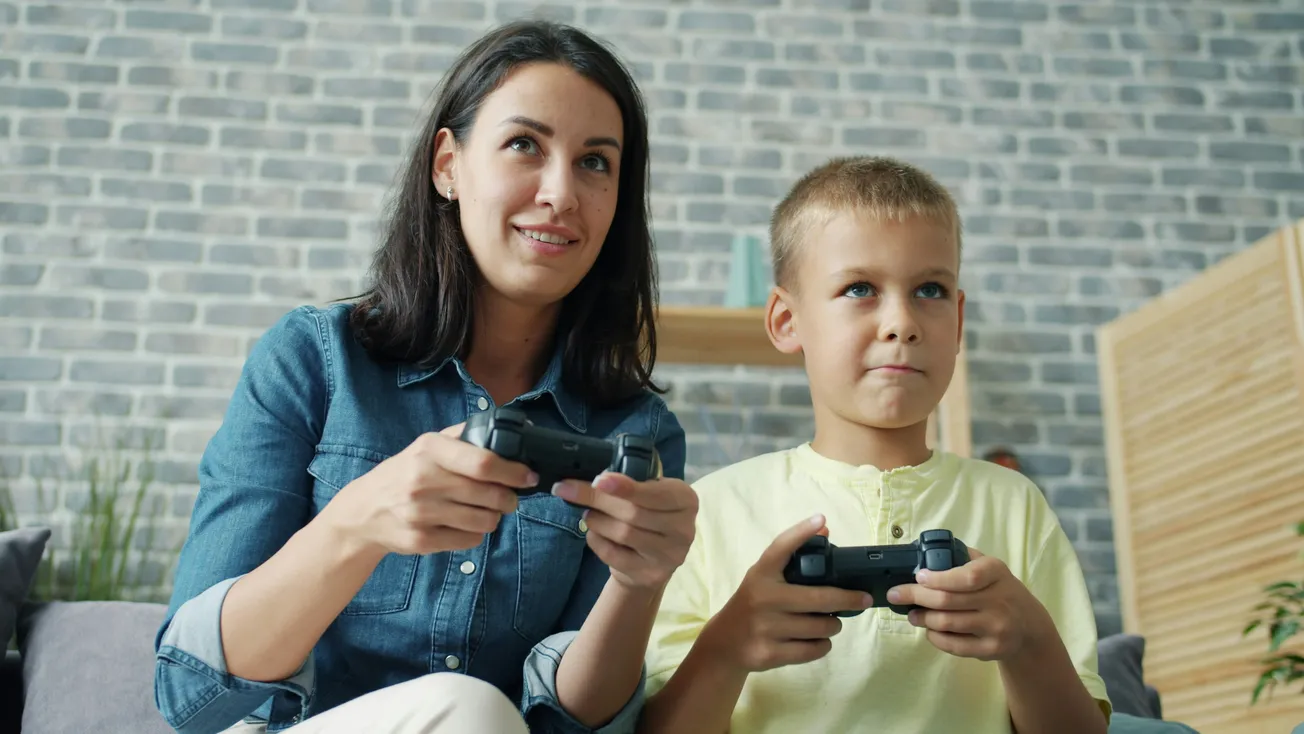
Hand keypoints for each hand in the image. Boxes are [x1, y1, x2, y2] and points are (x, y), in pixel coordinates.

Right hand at [322, 423, 531, 556]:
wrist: (363, 511)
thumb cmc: (404, 473)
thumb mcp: (426, 446)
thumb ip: (462, 436)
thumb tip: (507, 430)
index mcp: (429, 450)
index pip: (483, 462)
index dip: (513, 472)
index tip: (529, 476)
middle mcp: (423, 480)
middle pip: (489, 495)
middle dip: (509, 498)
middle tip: (510, 498)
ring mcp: (420, 513)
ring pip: (484, 521)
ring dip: (494, 517)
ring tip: (488, 511)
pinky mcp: (421, 540)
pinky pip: (468, 540)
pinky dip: (475, 534)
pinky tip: (465, 524)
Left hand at [551, 473, 697, 589]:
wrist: (651, 559)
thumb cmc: (647, 515)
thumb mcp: (648, 493)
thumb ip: (631, 485)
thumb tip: (594, 479)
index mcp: (686, 500)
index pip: (654, 493)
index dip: (626, 487)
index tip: (600, 480)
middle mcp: (684, 528)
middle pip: (634, 513)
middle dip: (597, 499)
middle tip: (568, 490)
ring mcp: (670, 555)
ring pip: (623, 533)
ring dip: (596, 520)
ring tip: (588, 514)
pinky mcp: (651, 575)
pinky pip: (614, 555)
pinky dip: (597, 541)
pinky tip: (595, 533)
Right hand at [701, 515, 872, 672]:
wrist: (725, 642)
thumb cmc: (753, 604)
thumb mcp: (765, 578)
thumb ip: (792, 558)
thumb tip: (824, 530)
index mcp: (761, 574)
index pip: (781, 548)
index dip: (801, 532)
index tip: (820, 520)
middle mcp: (763, 598)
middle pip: (819, 598)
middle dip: (848, 599)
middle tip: (863, 599)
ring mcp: (765, 627)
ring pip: (821, 627)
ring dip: (833, 625)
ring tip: (830, 622)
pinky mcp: (769, 653)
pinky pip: (813, 650)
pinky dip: (823, 645)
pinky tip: (817, 639)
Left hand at [887, 548, 1050, 661]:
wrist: (1029, 626)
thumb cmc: (1000, 590)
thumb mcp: (991, 568)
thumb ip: (964, 558)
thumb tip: (925, 556)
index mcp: (996, 573)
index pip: (966, 577)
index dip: (938, 578)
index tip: (918, 577)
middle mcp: (999, 600)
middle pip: (948, 601)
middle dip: (915, 597)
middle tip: (897, 596)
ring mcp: (996, 627)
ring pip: (947, 623)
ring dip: (922, 618)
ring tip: (912, 614)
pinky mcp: (991, 649)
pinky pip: (954, 645)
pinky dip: (935, 637)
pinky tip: (929, 630)